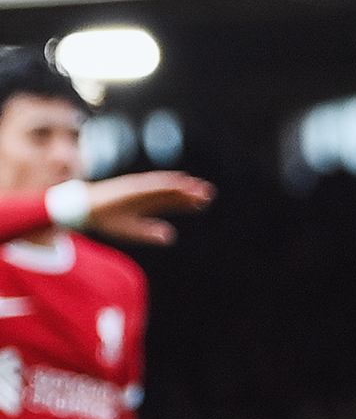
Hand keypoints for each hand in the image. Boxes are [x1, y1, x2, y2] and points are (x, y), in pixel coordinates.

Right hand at [84, 172, 215, 243]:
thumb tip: (171, 237)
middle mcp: (144, 193)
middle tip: (209, 194)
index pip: (170, 202)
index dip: (187, 202)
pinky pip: (151, 183)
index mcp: (145, 204)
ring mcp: (138, 188)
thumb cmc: (106, 220)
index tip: (203, 204)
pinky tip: (180, 181)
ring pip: (165, 186)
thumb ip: (150, 232)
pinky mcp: (131, 186)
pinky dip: (166, 182)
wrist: (84, 211)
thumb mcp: (132, 230)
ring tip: (198, 188)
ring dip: (182, 185)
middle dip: (189, 193)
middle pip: (171, 192)